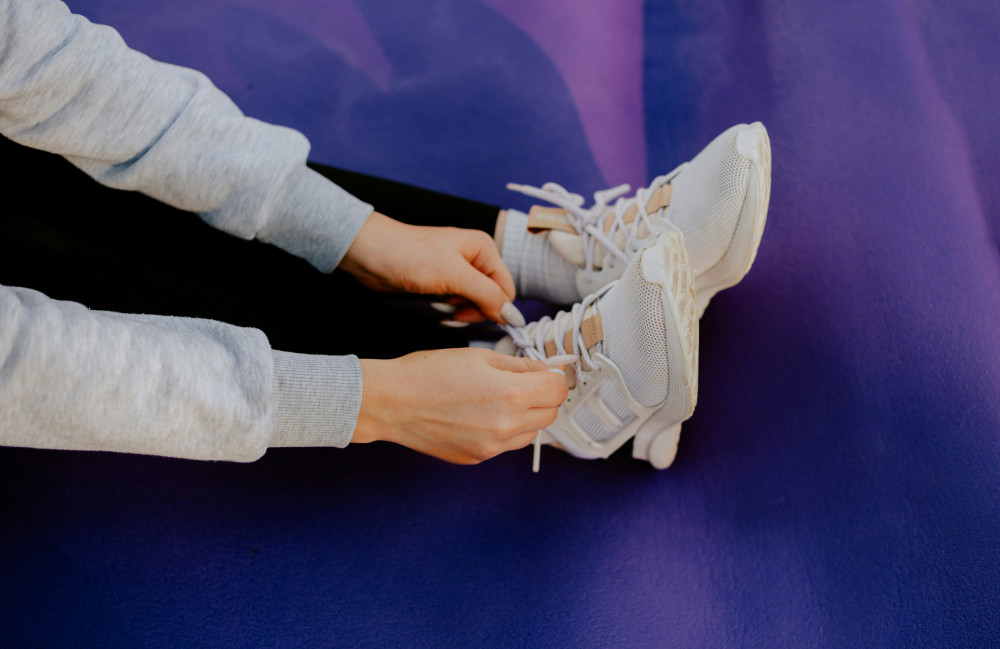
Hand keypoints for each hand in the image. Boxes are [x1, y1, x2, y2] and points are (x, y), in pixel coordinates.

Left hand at [340, 212, 520, 324]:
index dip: (494, 308)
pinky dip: (449, 310)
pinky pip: (457, 304)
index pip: (506, 290)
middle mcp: (474, 258)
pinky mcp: (441, 282)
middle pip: (492, 298)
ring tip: (440, 308)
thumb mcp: (454, 276)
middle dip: (474, 311)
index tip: (471, 317)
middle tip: (452, 314)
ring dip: (460, 312)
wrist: (368, 253)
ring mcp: (457, 271)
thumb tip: (513, 316)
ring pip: (474, 303)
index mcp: (484, 249)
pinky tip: (434, 307)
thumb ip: (487, 296)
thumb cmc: (409, 256)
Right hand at [354, 348, 568, 463]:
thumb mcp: (480, 356)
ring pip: (531, 433)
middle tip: (520, 382)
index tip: (543, 371)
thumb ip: (519, 365)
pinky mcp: (477, 458)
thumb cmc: (429, 372)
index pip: (558, 389)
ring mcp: (491, 448)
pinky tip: (478, 415)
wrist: (391, 403)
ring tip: (497, 399)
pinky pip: (505, 445)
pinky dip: (503, 430)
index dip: (553, 376)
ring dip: (525, 416)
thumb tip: (547, 370)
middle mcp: (506, 426)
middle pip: (550, 414)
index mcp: (510, 394)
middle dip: (542, 396)